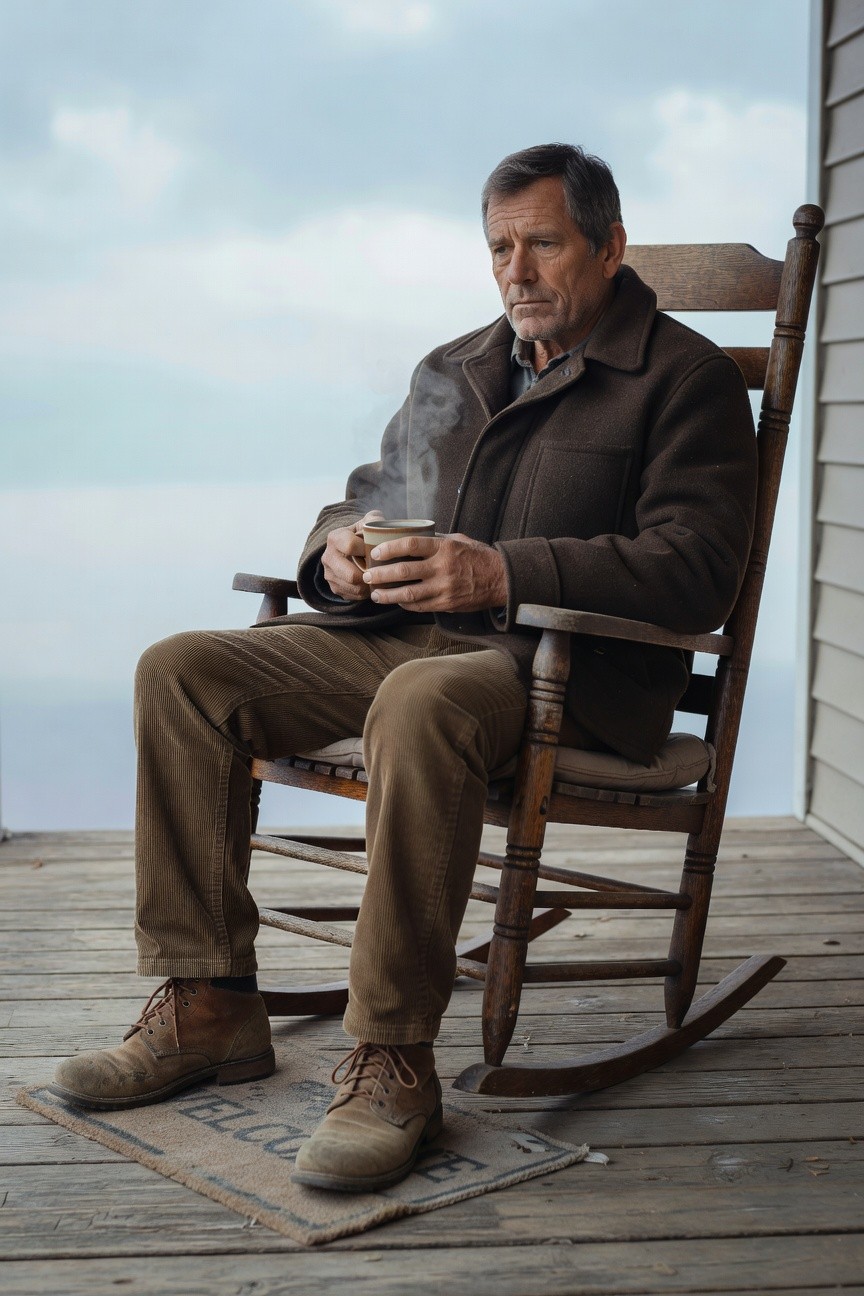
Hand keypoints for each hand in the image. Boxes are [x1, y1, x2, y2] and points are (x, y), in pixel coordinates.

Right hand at [321, 509, 384, 600]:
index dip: (367, 550)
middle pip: (351, 575)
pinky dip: (366, 592)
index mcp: (335, 538)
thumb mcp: (367, 523)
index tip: (377, 550)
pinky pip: (353, 596)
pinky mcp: (334, 588)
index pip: (350, 546)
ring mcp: (329, 574)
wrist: (351, 549)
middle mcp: (328, 557)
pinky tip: (372, 583)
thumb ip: (374, 519)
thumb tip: (380, 524)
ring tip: (378, 577)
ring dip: (369, 585)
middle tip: (381, 570)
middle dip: (369, 574)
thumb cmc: (363, 535)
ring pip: (354, 587)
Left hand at [362, 533, 507, 612]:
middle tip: (367, 575)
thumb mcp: (458, 540)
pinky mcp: (447, 604)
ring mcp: (444, 588)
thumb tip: (411, 538)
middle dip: (381, 575)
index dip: (389, 548)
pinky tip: (396, 601)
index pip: (410, 545)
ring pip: (408, 594)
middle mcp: (442, 568)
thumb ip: (435, 540)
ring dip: (387, 594)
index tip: (376, 552)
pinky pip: (420, 606)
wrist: (501, 579)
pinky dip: (405, 604)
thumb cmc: (478, 557)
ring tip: (375, 594)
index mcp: (444, 548)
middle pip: (403, 571)